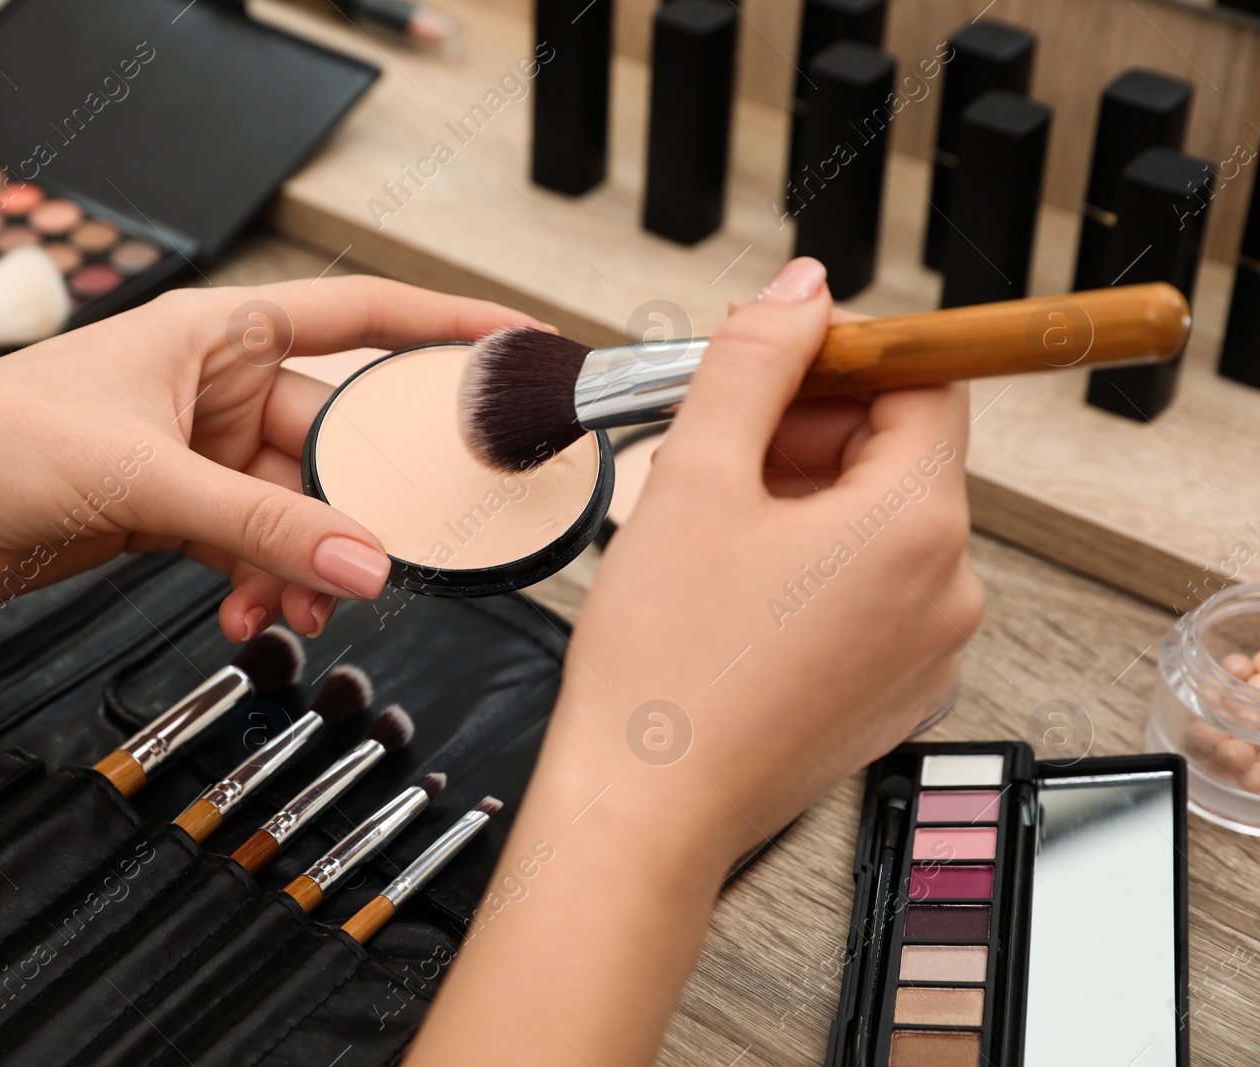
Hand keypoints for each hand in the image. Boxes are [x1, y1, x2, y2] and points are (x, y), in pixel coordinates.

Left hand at [0, 276, 547, 639]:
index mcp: (215, 334)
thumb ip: (262, 527)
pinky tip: (253, 614)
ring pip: (293, 509)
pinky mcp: (171, 515)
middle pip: (330, 441)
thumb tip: (361, 561)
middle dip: (359, 504)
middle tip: (392, 549)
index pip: (352, 317)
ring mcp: (196, 456)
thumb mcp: (146, 476)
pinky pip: (252, 549)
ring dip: (305, 563)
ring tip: (300, 606)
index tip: (507, 343)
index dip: (436, 328)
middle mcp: (214, 389)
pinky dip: (262, 585)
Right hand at [409, 257, 982, 1066]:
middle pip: (897, 455)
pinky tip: (730, 581)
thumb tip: (803, 291)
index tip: (770, 364)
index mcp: (916, 525)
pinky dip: (809, 566)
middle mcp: (947, 590)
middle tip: (710, 444)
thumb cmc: (663, 666)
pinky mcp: (891, 692)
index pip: (922, 385)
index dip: (841, 359)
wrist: (643, 810)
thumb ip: (756, 360)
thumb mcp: (697, 476)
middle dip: (804, 430)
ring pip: (875, 526)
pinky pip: (868, 594)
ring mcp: (926, 650)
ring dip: (797, 497)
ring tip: (705, 519)